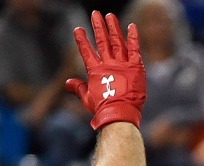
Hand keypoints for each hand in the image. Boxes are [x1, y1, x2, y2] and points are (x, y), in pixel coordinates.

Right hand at [65, 12, 146, 130]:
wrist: (119, 114)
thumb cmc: (103, 108)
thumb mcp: (87, 98)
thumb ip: (78, 87)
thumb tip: (67, 83)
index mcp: (95, 70)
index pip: (86, 51)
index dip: (82, 39)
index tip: (78, 29)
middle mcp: (108, 64)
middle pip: (102, 41)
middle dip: (98, 26)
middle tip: (95, 14)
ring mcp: (122, 64)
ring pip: (117, 41)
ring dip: (113, 27)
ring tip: (110, 16)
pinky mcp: (135, 67)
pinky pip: (134, 49)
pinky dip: (133, 37)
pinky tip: (132, 26)